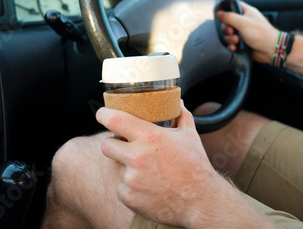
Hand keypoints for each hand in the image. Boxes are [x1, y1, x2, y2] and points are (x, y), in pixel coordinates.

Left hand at [96, 103, 225, 227]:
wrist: (200, 201)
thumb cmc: (195, 166)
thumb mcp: (190, 135)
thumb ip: (181, 115)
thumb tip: (178, 102)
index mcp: (149, 137)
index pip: (114, 119)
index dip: (104, 114)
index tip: (102, 114)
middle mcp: (136, 157)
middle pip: (107, 145)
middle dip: (114, 144)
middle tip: (126, 146)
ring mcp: (130, 178)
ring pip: (117, 167)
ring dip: (127, 167)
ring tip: (147, 171)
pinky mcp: (128, 196)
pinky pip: (122, 187)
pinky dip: (131, 187)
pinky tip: (147, 187)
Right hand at [216, 2, 279, 63]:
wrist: (271, 49)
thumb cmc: (262, 34)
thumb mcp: (243, 22)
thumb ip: (229, 17)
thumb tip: (218, 13)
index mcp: (246, 12)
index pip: (233, 6)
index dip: (225, 9)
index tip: (221, 15)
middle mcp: (244, 22)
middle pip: (227, 22)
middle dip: (227, 29)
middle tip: (232, 31)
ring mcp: (243, 33)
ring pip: (228, 34)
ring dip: (229, 38)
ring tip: (236, 41)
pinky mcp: (242, 43)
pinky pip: (231, 43)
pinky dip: (231, 45)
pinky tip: (235, 47)